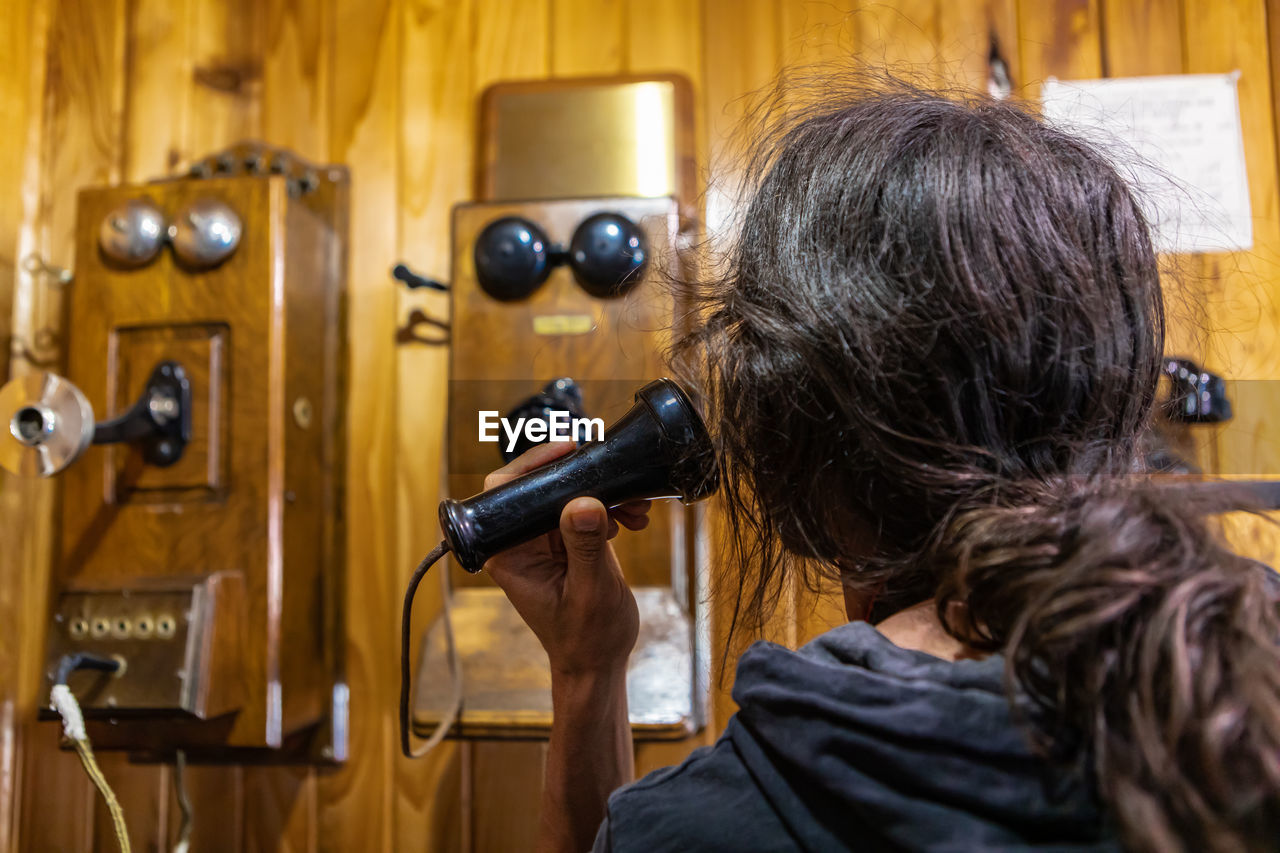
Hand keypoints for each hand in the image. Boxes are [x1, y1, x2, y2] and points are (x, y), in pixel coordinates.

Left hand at [483, 440, 646, 675]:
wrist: (600, 661)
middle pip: (542, 484)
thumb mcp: (590, 592)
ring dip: (604, 491)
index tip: (569, 452)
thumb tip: (582, 504)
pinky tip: (634, 518)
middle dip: (582, 477)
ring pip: (569, 492)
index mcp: (511, 553)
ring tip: (635, 507)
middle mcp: (523, 541)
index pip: (506, 491)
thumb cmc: (586, 638)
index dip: (533, 465)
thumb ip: (586, 548)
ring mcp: (547, 540)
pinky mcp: (570, 540)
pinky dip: (612, 506)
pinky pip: (587, 507)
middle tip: (615, 480)